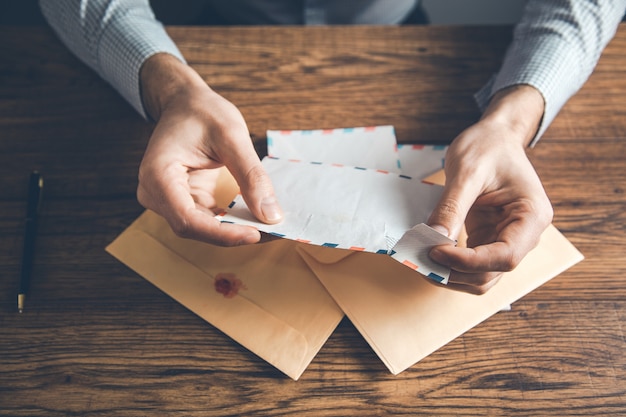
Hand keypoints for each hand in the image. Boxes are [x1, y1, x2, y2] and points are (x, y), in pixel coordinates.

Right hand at [136, 54, 282, 245]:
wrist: (186, 103)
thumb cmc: (203, 111)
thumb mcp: (233, 137)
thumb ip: (252, 176)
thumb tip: (271, 216)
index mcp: (158, 175)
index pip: (188, 220)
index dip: (223, 233)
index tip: (256, 234)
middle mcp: (155, 194)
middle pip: (195, 229)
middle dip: (234, 234)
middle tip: (273, 232)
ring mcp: (167, 200)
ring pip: (203, 229)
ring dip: (236, 230)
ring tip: (269, 227)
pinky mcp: (183, 201)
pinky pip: (208, 220)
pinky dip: (233, 222)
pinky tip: (257, 219)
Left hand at [427, 85, 552, 293]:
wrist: (494, 136)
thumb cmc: (488, 146)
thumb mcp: (468, 171)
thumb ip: (452, 207)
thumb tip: (434, 238)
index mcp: (532, 216)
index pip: (505, 256)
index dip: (468, 261)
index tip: (435, 252)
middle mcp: (524, 235)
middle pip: (492, 273)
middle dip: (455, 272)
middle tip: (420, 259)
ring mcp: (506, 239)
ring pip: (481, 276)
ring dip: (451, 275)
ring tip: (420, 260)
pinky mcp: (488, 239)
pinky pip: (470, 264)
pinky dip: (449, 265)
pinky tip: (428, 254)